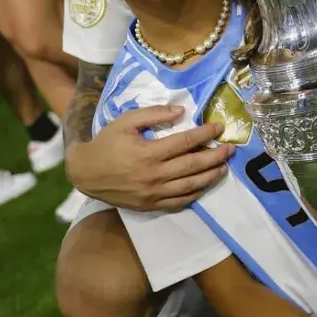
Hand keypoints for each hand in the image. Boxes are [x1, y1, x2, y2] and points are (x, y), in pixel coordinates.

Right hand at [65, 105, 232, 209]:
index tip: (219, 127)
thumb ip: (153, 114)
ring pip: (190, 186)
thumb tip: (181, 111)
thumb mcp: (126, 121)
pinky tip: (204, 185)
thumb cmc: (107, 143)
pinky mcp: (150, 205)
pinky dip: (195, 194)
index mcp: (148, 153)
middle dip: (215, 156)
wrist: (85, 173)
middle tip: (230, 149)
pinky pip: (178, 202)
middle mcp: (153, 175)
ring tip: (224, 167)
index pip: (185, 142)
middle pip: (193, 165)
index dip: (204, 134)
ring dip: (210, 176)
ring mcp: (152, 193)